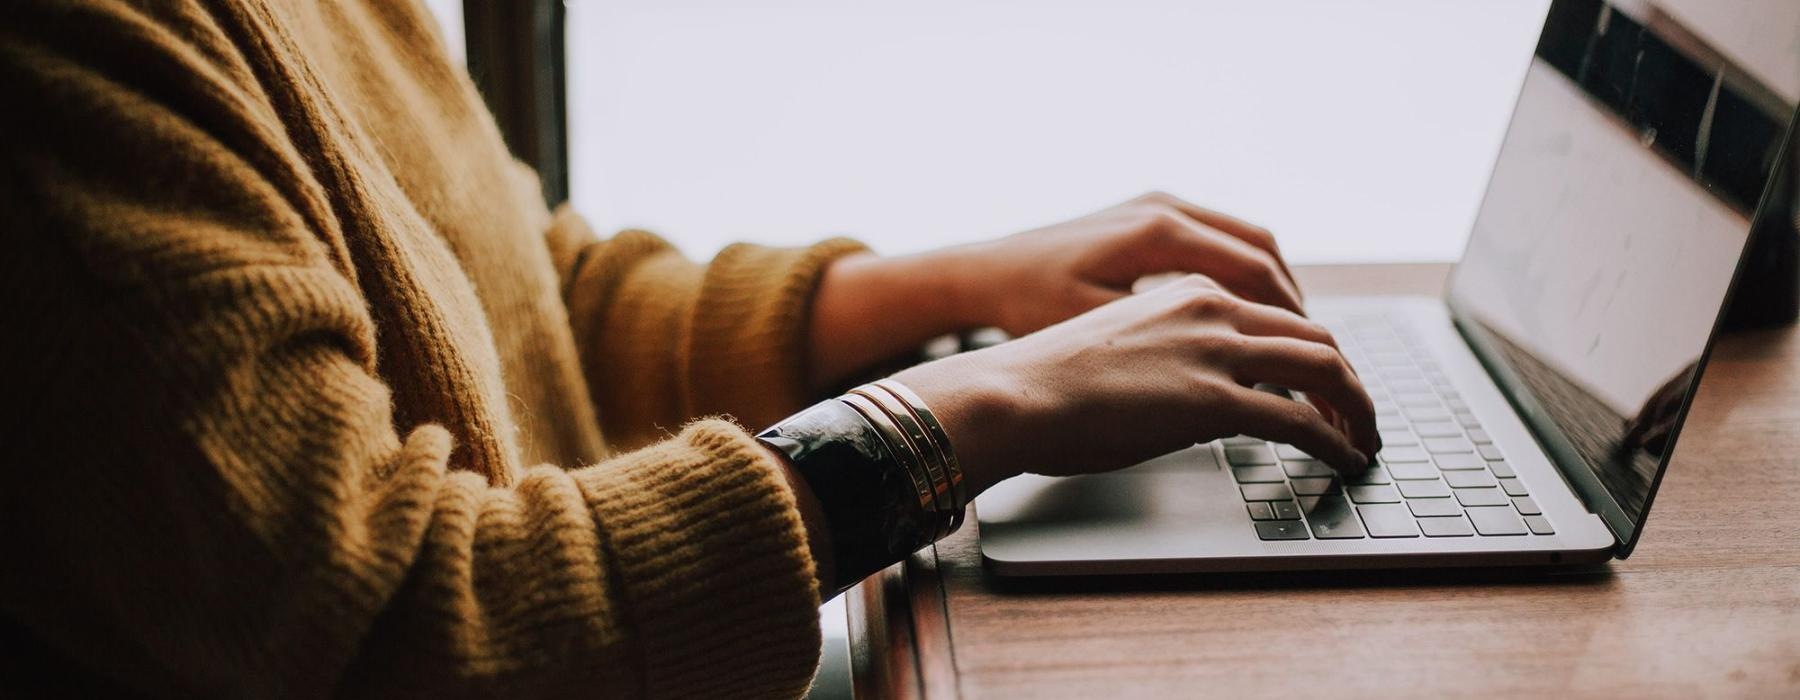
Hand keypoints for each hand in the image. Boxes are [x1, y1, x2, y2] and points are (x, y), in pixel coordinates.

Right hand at [891, 275, 1378, 494]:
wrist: (1012, 393)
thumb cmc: (1046, 380)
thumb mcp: (1119, 347)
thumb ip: (1168, 354)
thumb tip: (1191, 395)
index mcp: (1187, 291)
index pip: (1277, 313)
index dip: (1313, 350)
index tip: (1324, 382)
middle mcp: (1211, 309)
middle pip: (1314, 335)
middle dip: (1348, 379)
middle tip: (1359, 414)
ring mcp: (1215, 351)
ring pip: (1324, 368)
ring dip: (1356, 407)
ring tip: (1364, 439)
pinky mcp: (1214, 400)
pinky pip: (1301, 420)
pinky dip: (1335, 441)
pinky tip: (1344, 459)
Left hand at [951, 191, 1303, 336]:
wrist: (985, 273)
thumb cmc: (1030, 307)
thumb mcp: (1099, 332)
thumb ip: (1168, 345)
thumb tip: (1238, 376)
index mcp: (1159, 233)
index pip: (1255, 273)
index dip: (1291, 321)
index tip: (1314, 361)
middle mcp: (1166, 208)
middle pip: (1263, 252)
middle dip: (1296, 307)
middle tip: (1319, 355)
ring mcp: (1158, 205)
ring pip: (1247, 241)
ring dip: (1275, 288)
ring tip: (1294, 339)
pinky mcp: (1149, 214)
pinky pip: (1219, 238)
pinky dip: (1245, 275)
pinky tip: (1249, 315)